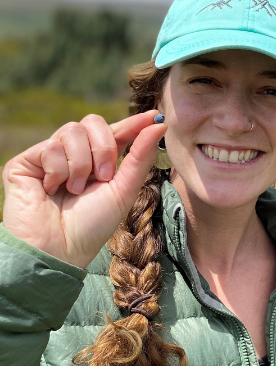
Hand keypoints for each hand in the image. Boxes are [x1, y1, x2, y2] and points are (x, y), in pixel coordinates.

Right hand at [1, 112, 167, 268]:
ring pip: (72, 131)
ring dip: (81, 164)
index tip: (155, 116)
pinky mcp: (26, 162)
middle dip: (104, 147)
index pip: (117, 132)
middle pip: (93, 122)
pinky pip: (50, 146)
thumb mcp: (124, 190)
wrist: (57, 250)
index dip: (134, 123)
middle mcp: (75, 156)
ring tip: (75, 190)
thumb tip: (160, 124)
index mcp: (100, 162)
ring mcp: (49, 157)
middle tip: (103, 176)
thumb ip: (140, 156)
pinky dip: (58, 170)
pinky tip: (52, 190)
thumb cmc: (91, 226)